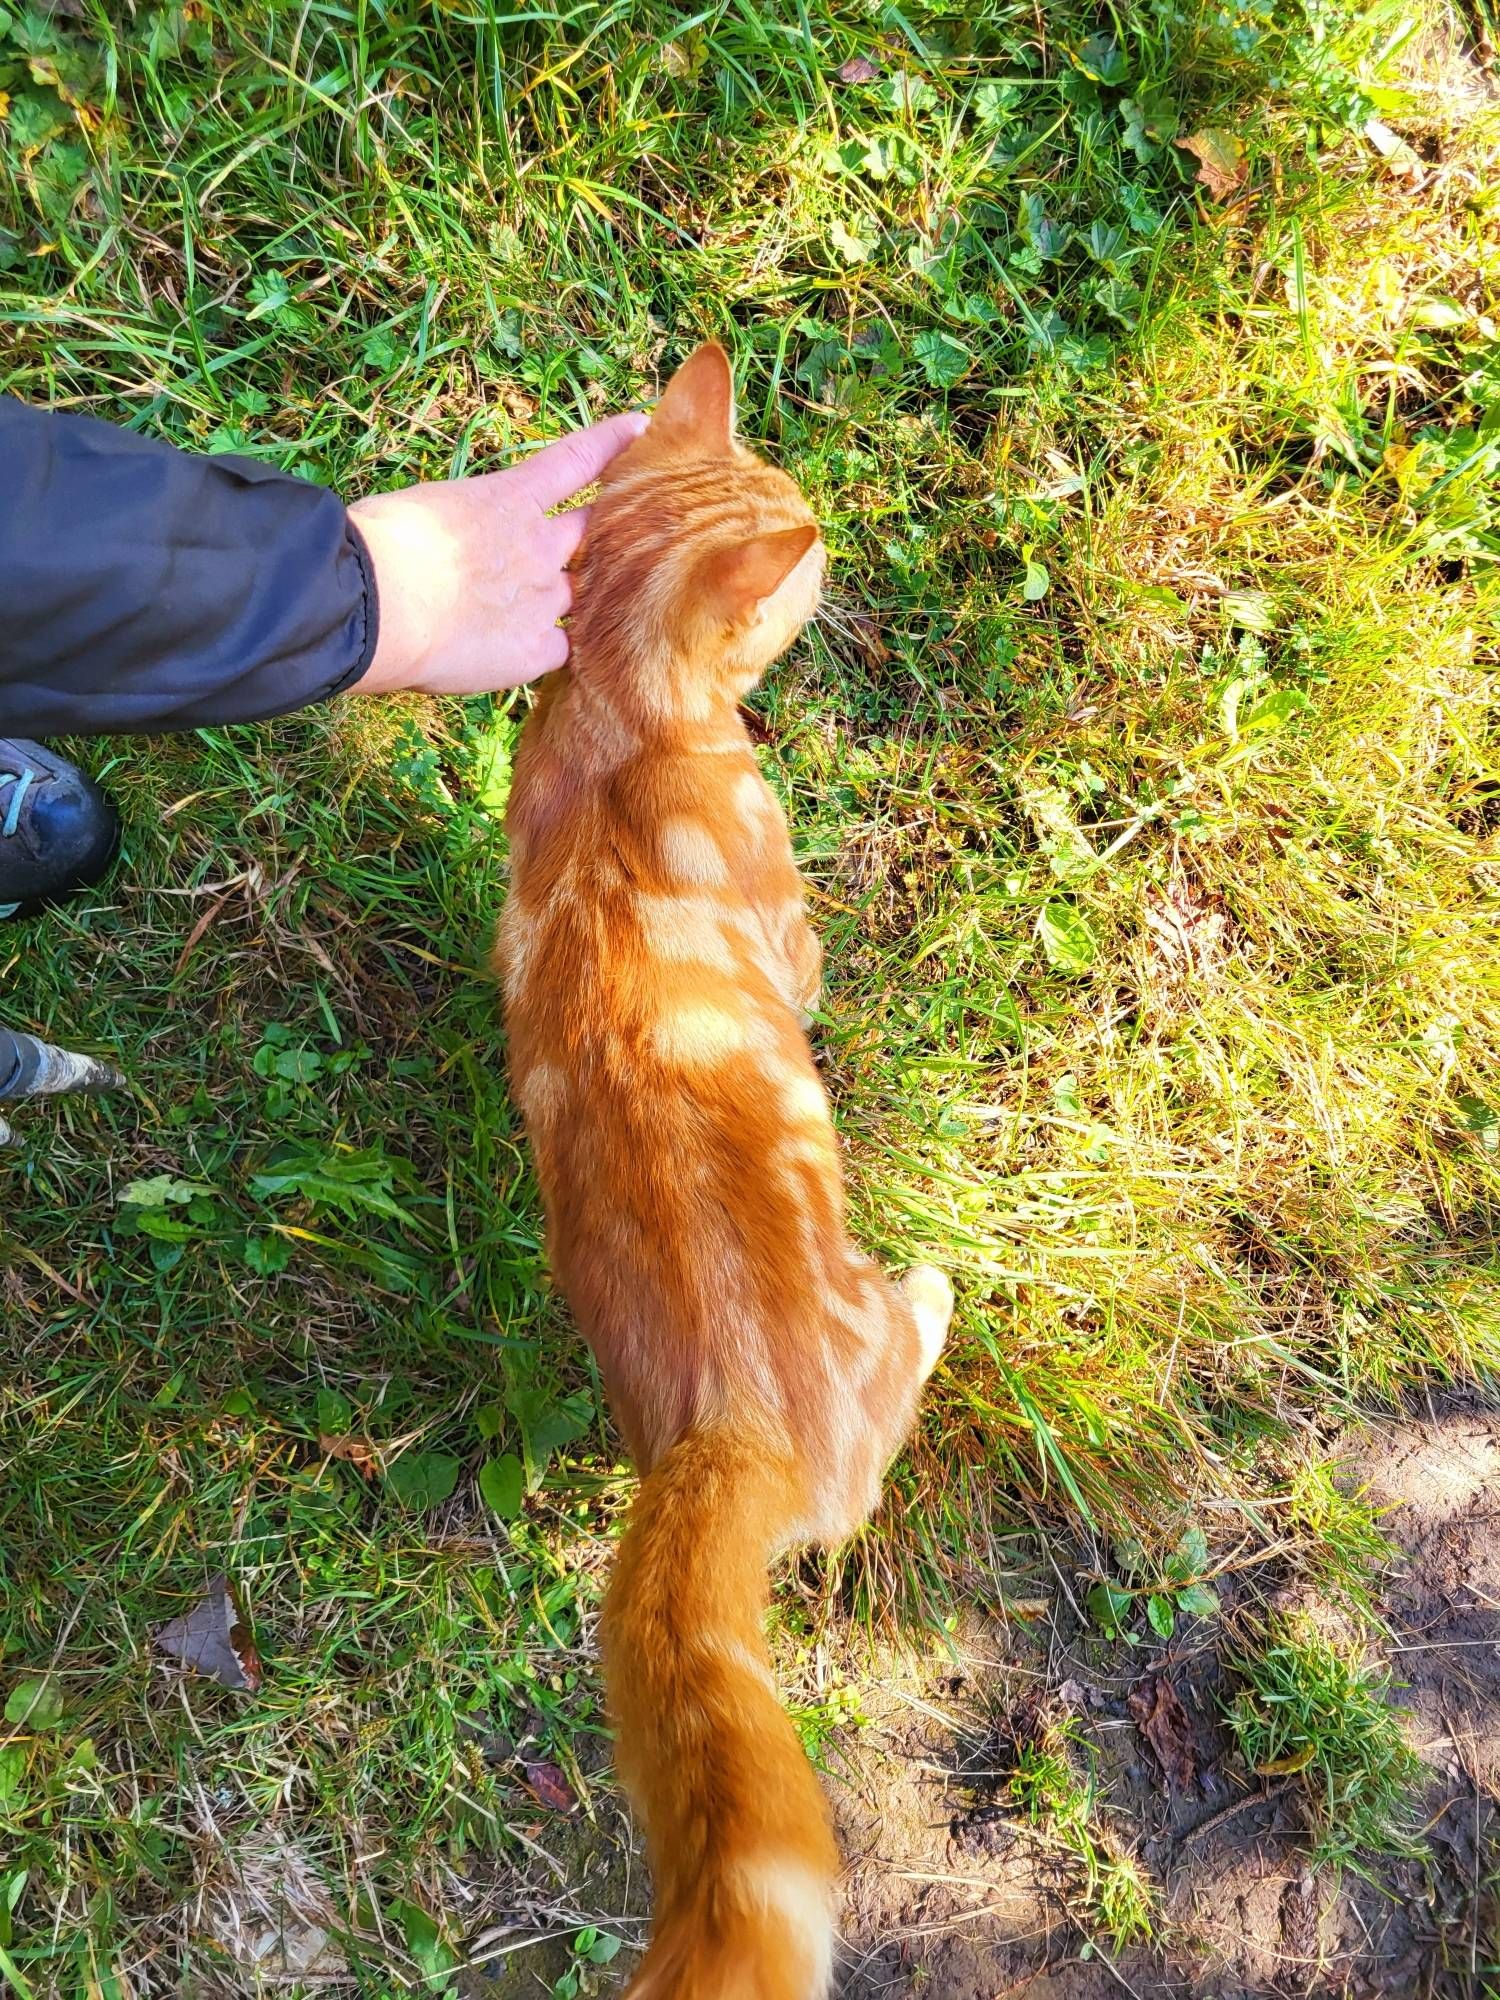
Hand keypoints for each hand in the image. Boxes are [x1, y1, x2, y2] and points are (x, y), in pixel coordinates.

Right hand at [347, 411, 646, 695]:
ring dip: (573, 599)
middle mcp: (538, 547)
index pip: (574, 460)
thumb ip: (455, 525)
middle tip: (621, 532)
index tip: (639, 427)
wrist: (380, 603)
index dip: (609, 443)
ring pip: (579, 596)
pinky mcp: (534, 650)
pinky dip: (548, 651)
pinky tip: (529, 655)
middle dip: (605, 532)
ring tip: (558, 607)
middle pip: (592, 533)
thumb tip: (445, 551)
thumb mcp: (421, 510)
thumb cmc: (377, 546)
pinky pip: (559, 650)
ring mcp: (543, 599)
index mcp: (508, 499)